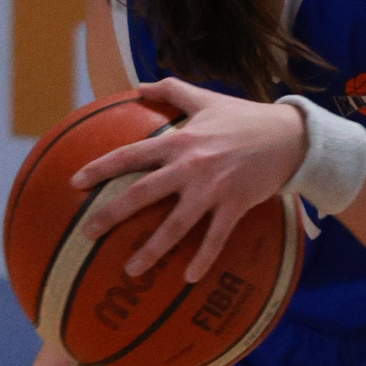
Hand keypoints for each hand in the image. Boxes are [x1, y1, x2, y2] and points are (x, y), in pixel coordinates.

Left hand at [75, 75, 304, 280]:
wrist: (289, 136)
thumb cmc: (245, 117)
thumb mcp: (206, 98)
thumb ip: (171, 90)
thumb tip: (138, 86)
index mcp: (179, 141)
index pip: (130, 155)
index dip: (100, 168)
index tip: (75, 182)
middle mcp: (190, 166)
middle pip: (141, 194)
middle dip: (110, 215)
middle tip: (87, 233)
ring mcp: (212, 189)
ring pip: (174, 225)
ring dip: (150, 250)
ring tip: (130, 270)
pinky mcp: (235, 205)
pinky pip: (215, 238)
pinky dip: (202, 259)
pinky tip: (188, 279)